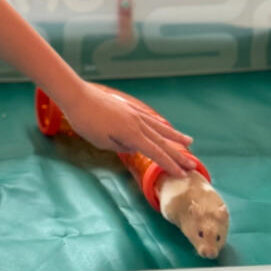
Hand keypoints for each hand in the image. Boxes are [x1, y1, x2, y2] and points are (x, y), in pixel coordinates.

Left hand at [60, 82, 198, 178]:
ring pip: (158, 127)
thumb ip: (121, 147)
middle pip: (162, 141)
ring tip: (189, 141)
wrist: (76, 95)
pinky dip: (159, 123)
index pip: (156, 152)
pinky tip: (163, 126)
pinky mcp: (127, 106)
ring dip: (174, 135)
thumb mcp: (101, 142)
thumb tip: (135, 147)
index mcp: (131, 134)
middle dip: (178, 154)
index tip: (183, 174)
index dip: (170, 164)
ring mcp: (133, 112)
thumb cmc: (85, 121)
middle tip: (193, 165)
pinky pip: (148, 117)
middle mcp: (137, 123)